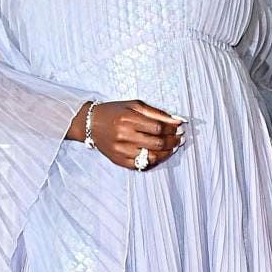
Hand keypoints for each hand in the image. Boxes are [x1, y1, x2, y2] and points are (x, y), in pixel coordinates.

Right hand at [69, 100, 184, 169]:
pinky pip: (141, 165)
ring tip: (173, 147)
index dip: (172, 129)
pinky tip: (160, 155)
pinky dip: (154, 161)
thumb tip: (177, 120)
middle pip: (157, 143)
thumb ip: (156, 113)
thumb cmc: (115, 112)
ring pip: (152, 156)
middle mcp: (124, 135)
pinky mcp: (118, 160)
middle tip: (180, 138)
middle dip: (173, 141)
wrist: (90, 123)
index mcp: (128, 119)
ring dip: (167, 153)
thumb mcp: (134, 105)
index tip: (180, 128)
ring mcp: (121, 150)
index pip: (158, 127)